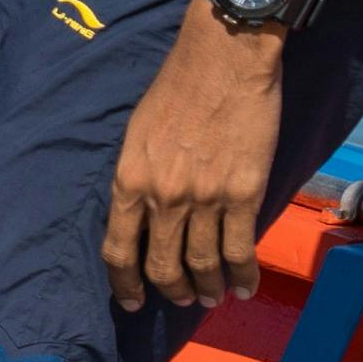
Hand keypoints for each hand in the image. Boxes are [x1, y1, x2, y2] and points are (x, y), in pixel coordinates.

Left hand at [103, 0, 288, 310]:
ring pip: (203, 264)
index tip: (131, 299)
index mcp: (129, 179)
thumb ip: (139, 177)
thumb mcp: (137, 134)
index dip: (124, 281)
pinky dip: (243, 274)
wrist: (223, 62)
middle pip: (162, 265)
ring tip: (214, 297)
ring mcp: (205, 199)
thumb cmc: (176, 89)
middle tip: (183, 300)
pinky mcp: (243, 195)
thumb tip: (144, 213)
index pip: (117, 247)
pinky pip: (241, 249)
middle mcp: (162, 197)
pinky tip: (245, 285)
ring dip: (209, 288)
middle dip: (172, 290)